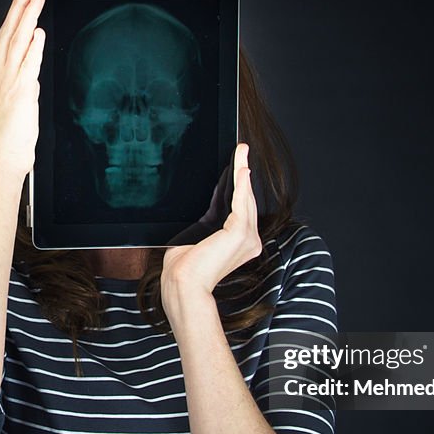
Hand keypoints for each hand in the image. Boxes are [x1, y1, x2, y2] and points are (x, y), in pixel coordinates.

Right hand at [0, 0, 45, 178]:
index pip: (5, 39)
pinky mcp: (20, 96)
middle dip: (20, 6)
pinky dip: (32, 49)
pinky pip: (27, 67)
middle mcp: (0, 77)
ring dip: (27, 18)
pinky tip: (38, 33)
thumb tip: (33, 72)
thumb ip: (24, 85)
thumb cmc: (10, 141)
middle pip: (8, 34)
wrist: (3, 162)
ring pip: (16, 43)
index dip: (15, 14)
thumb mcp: (16, 106)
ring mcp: (8, 85)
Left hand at [161, 143, 261, 323]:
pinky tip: (241, 169)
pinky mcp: (241, 234)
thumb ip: (207, 219)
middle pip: (246, 200)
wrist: (183, 282)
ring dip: (243, 173)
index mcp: (239, 243)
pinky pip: (241, 202)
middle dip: (243, 173)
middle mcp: (250, 242)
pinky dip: (241, 184)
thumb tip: (206, 203)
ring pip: (245, 199)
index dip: (240, 186)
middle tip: (243, 151)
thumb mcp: (196, 233)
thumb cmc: (185, 264)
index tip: (238, 166)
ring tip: (242, 153)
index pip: (240, 207)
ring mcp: (249, 239)